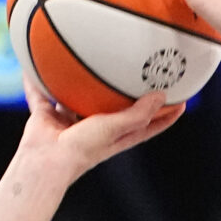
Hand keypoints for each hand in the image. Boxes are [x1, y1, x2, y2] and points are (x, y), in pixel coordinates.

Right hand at [14, 74, 182, 181]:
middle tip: (143, 70)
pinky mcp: (48, 115)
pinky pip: (43, 93)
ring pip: (80, 97)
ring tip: (91, 58)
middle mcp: (95, 127)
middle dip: (129, 93)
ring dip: (83, 82)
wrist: (45, 161)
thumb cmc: (81, 150)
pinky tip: (38, 62)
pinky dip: (38, 81)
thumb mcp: (115, 129)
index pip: (148, 125)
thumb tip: (162, 96)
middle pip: (117, 108)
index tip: (183, 100)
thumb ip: (138, 113)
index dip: (166, 115)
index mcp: (115, 136)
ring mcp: (71, 121)